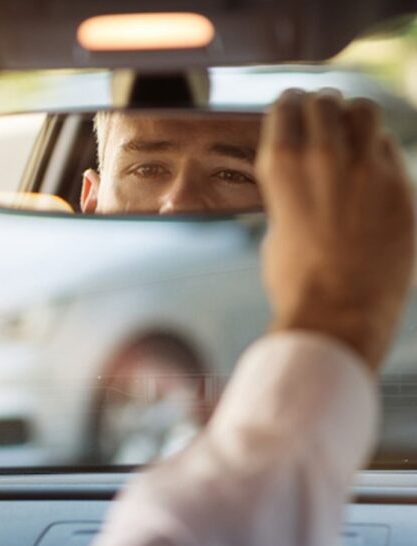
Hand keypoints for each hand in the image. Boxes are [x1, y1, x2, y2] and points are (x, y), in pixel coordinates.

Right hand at [257, 89, 414, 370]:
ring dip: (353, 116)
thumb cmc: (296, 278)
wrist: (337, 310)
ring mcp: (367, 168)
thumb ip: (291, 190)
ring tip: (349, 131)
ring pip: (364, 110)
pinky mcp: (401, 186)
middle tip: (320, 116)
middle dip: (320, 106)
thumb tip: (303, 176)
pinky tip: (368, 169)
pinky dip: (376, 150)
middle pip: (325, 101)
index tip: (291, 108)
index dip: (289, 106)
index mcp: (282, 164)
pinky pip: (388, 148)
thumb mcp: (277, 223)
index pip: (286, 106)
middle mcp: (324, 156)